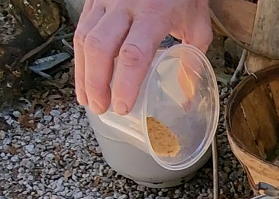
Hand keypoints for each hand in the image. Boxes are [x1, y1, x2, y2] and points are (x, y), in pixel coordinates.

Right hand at [74, 0, 211, 114]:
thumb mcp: (197, 26)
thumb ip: (191, 60)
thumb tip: (186, 95)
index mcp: (154, 14)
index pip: (134, 54)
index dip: (125, 84)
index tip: (122, 106)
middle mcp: (125, 5)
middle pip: (100, 48)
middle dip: (96, 83)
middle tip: (100, 108)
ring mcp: (106, 0)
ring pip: (85, 38)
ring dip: (83, 73)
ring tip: (89, 99)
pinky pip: (82, 28)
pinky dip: (81, 56)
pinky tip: (85, 74)